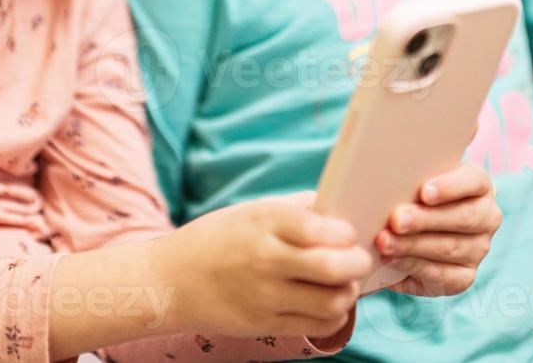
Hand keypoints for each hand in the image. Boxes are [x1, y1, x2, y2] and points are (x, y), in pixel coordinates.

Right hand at [160, 194, 371, 338]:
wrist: (173, 280)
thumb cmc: (219, 238)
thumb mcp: (252, 211)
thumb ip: (298, 209)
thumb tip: (340, 208)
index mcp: (263, 222)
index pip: (320, 228)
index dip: (345, 233)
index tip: (348, 233)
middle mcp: (265, 259)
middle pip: (333, 267)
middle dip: (358, 263)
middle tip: (359, 259)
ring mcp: (265, 296)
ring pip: (332, 301)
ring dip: (349, 291)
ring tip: (344, 282)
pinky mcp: (266, 325)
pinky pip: (317, 325)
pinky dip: (335, 315)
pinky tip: (329, 302)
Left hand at [371, 163, 500, 296]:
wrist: (423, 230)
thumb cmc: (418, 195)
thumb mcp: (419, 180)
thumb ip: (412, 176)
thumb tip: (383, 174)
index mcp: (480, 185)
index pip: (473, 181)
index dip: (450, 187)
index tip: (424, 191)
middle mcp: (486, 217)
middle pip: (462, 218)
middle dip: (425, 220)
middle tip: (396, 220)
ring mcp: (479, 249)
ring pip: (449, 248)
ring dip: (412, 245)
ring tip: (384, 242)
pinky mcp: (465, 277)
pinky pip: (441, 275)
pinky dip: (413, 266)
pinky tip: (391, 260)